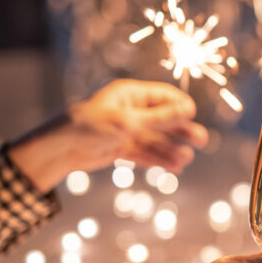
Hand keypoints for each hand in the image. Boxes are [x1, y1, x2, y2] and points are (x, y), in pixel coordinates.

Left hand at [10, 79, 207, 191]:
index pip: (163, 96)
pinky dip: (158, 160)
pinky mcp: (121, 147)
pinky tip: (174, 168)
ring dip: (171, 149)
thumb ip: (160, 117)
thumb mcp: (129, 122)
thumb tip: (189, 109)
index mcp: (130, 94)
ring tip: (185, 161)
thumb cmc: (90, 126)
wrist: (59, 150)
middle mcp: (130, 110)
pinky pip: (145, 153)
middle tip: (201, 140)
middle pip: (163, 119)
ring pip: (156, 139)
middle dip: (181, 130)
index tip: (193, 116)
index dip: (180, 106)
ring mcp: (126, 130)